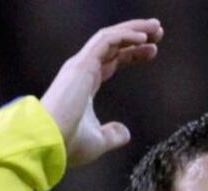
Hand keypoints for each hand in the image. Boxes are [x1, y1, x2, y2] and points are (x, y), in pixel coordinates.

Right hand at [41, 19, 163, 166]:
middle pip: (113, 45)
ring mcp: (80, 66)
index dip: (132, 53)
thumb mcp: (99, 142)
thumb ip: (112, 136)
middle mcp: (82, 71)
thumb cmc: (68, 144)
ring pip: (109, 37)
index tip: (153, 51)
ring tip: (156, 28)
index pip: (111, 61)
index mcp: (85, 85)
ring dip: (134, 29)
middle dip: (136, 35)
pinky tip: (143, 37)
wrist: (49, 143)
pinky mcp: (81, 65)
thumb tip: (125, 133)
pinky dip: (124, 35)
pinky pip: (105, 41)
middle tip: (158, 31)